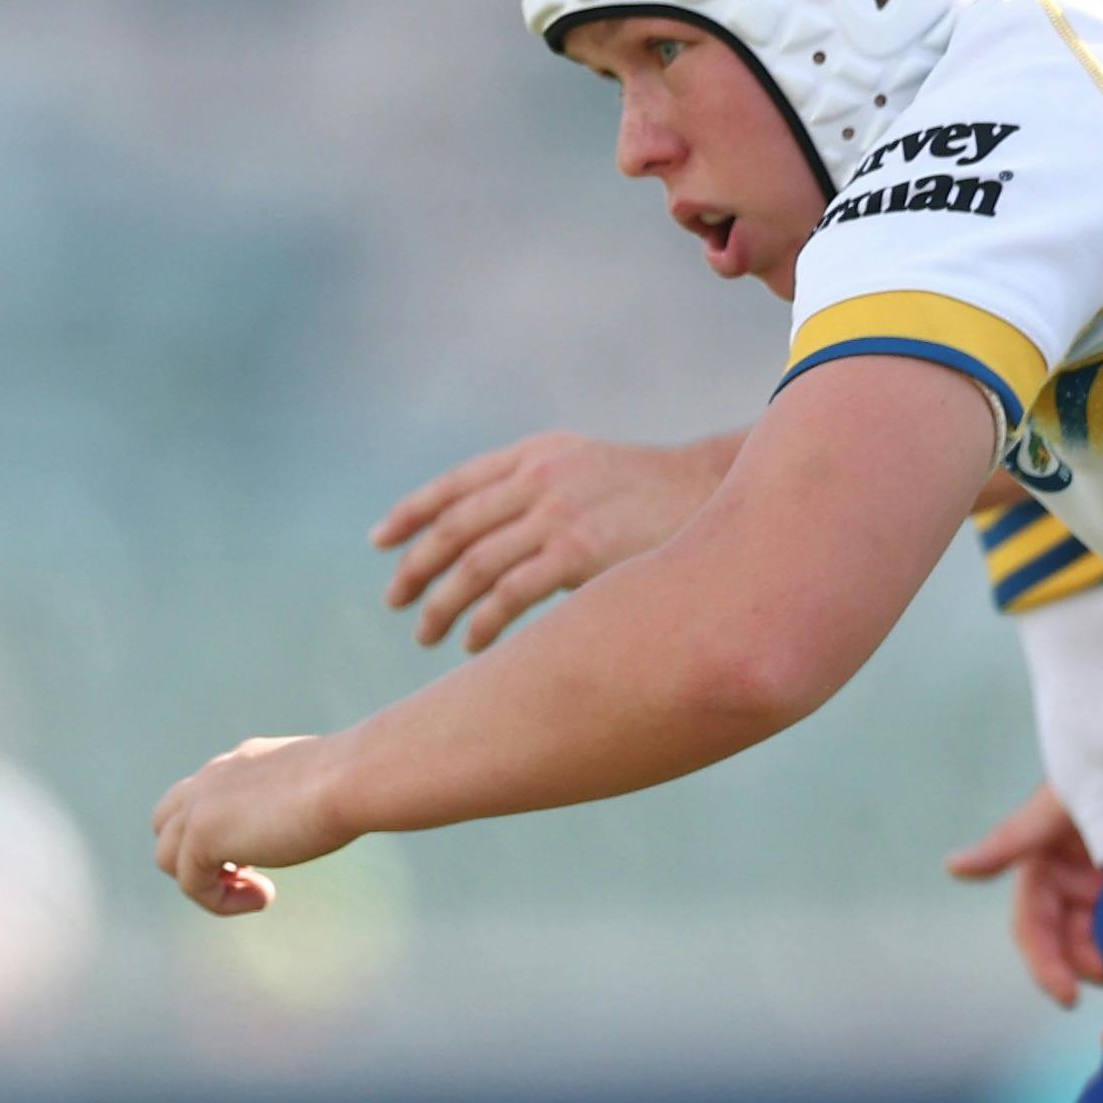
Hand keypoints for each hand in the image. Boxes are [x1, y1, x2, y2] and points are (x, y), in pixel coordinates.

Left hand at [154, 736, 350, 915]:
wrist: (353, 779)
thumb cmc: (357, 783)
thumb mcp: (324, 786)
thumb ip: (301, 797)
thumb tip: (320, 811)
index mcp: (240, 763)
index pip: (201, 798)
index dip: (220, 833)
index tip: (263, 851)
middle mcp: (210, 778)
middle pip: (165, 824)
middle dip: (196, 855)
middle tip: (248, 872)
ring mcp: (199, 804)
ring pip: (167, 857)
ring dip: (208, 884)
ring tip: (259, 890)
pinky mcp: (201, 835)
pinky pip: (189, 884)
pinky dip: (221, 902)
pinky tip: (265, 898)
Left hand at [372, 430, 732, 650]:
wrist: (721, 497)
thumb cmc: (653, 494)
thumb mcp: (586, 468)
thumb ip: (534, 486)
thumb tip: (479, 531)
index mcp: (533, 456)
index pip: (452, 485)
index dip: (410, 514)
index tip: (381, 542)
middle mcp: (537, 479)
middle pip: (452, 530)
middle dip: (415, 569)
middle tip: (395, 601)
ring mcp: (557, 515)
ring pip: (472, 568)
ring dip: (441, 606)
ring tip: (426, 635)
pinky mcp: (579, 553)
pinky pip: (509, 596)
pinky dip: (483, 625)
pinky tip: (472, 646)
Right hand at [950, 783, 1102, 1008]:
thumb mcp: (1058, 806)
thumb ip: (1010, 840)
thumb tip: (953, 867)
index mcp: (1043, 863)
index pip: (1033, 925)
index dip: (1044, 963)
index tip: (1067, 998)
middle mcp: (1070, 877)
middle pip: (1066, 937)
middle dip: (1084, 962)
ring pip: (1100, 936)